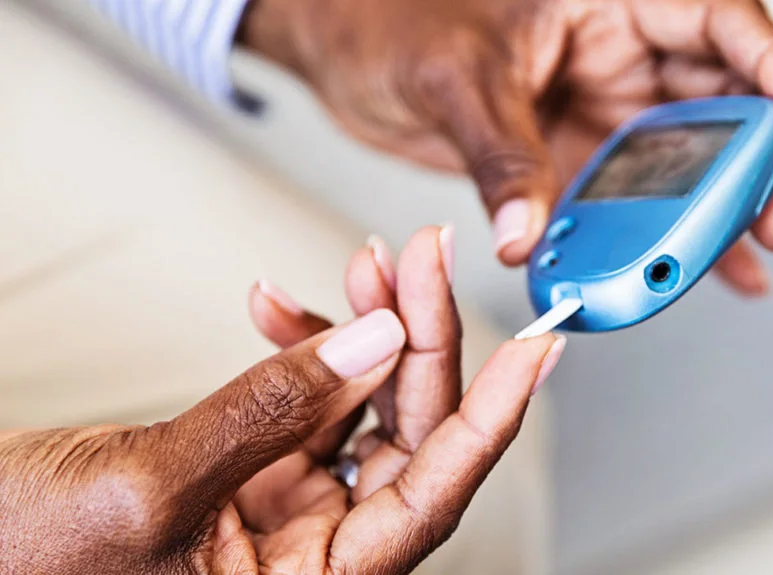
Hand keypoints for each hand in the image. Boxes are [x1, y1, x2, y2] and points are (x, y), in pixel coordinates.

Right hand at [0, 226, 563, 574]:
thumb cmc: (27, 561)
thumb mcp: (152, 490)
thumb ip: (271, 414)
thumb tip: (374, 340)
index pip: (433, 494)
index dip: (492, 417)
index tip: (539, 347)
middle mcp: (314, 551)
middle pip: (405, 434)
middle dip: (417, 335)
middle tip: (420, 259)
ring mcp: (284, 508)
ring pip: (362, 406)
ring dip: (365, 328)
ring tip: (362, 266)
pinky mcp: (251, 470)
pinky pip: (304, 397)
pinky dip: (298, 344)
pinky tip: (276, 305)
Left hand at [240, 0, 772, 293]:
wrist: (341, 45)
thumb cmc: (390, 17)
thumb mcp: (456, 77)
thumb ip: (501, 154)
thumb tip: (530, 235)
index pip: (722, 22)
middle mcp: (621, 48)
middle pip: (723, 102)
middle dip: (756, 163)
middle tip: (769, 223)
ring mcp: (601, 105)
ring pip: (684, 159)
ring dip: (712, 213)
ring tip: (739, 266)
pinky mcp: (574, 154)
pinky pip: (629, 199)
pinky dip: (650, 237)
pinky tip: (679, 274)